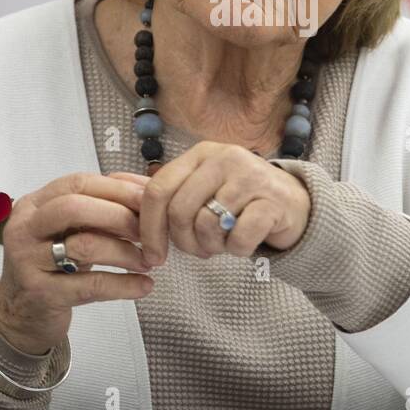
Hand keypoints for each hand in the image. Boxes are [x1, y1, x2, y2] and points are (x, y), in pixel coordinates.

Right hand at [0, 171, 155, 354]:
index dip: (119, 189)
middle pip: (75, 207)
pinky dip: (123, 284)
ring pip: (84, 245)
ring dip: (125, 251)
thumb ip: (100, 208)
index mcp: (34, 204)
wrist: (21, 314)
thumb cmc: (52, 266)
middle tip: (148, 231)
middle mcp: (26, 228)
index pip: (78, 183)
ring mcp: (29, 261)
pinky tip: (143, 285)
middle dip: (120, 215)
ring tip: (147, 261)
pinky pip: (90, 285)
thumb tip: (145, 192)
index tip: (150, 200)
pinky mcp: (42, 294)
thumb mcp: (70, 230)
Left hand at [134, 142, 310, 263]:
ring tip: (221, 245)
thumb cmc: (240, 200)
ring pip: (207, 226)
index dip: (148, 228)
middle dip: (182, 243)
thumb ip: (166, 191)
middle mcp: (225, 158)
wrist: (295, 204)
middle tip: (196, 251)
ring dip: (210, 248)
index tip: (152, 255)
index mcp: (201, 154)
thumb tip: (114, 189)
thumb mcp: (202, 187)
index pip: (158, 190)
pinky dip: (236, 251)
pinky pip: (238, 238)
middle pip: (180, 211)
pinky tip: (242, 244)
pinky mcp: (274, 201)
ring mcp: (251, 177)